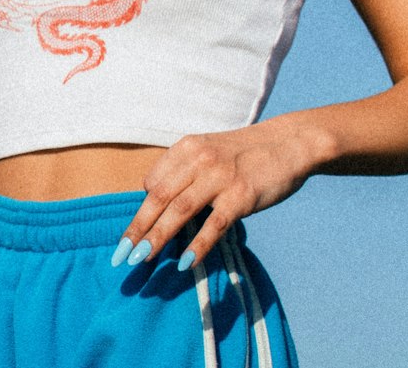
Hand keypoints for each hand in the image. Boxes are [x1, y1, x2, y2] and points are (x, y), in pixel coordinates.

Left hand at [111, 118, 321, 271]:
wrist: (287, 143)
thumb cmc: (245, 153)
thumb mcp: (209, 151)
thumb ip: (185, 171)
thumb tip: (157, 203)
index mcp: (188, 147)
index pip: (153, 181)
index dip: (141, 210)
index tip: (132, 235)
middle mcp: (200, 159)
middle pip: (159, 197)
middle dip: (137, 228)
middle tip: (120, 255)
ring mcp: (221, 177)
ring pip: (180, 211)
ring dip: (158, 237)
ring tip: (141, 259)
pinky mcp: (241, 196)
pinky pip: (214, 225)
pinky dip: (197, 245)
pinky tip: (184, 264)